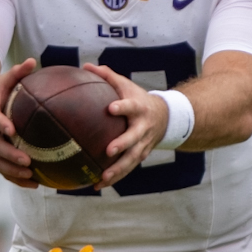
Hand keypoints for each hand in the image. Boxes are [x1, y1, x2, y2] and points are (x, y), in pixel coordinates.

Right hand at [0, 57, 38, 186]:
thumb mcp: (1, 81)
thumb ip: (16, 73)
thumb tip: (33, 61)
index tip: (12, 130)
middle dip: (9, 154)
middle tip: (26, 160)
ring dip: (12, 170)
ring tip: (30, 174)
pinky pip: (1, 170)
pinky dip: (15, 179)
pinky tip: (34, 184)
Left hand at [85, 64, 169, 188]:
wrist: (165, 117)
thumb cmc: (138, 99)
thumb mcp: (126, 85)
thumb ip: (107, 76)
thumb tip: (85, 66)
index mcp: (139, 108)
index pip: (131, 106)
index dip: (123, 107)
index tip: (112, 108)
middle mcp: (143, 128)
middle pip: (133, 138)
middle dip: (122, 145)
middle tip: (109, 151)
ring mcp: (143, 144)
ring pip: (131, 159)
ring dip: (118, 170)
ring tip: (102, 178)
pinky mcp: (140, 156)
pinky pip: (127, 169)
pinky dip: (114, 178)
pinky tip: (97, 186)